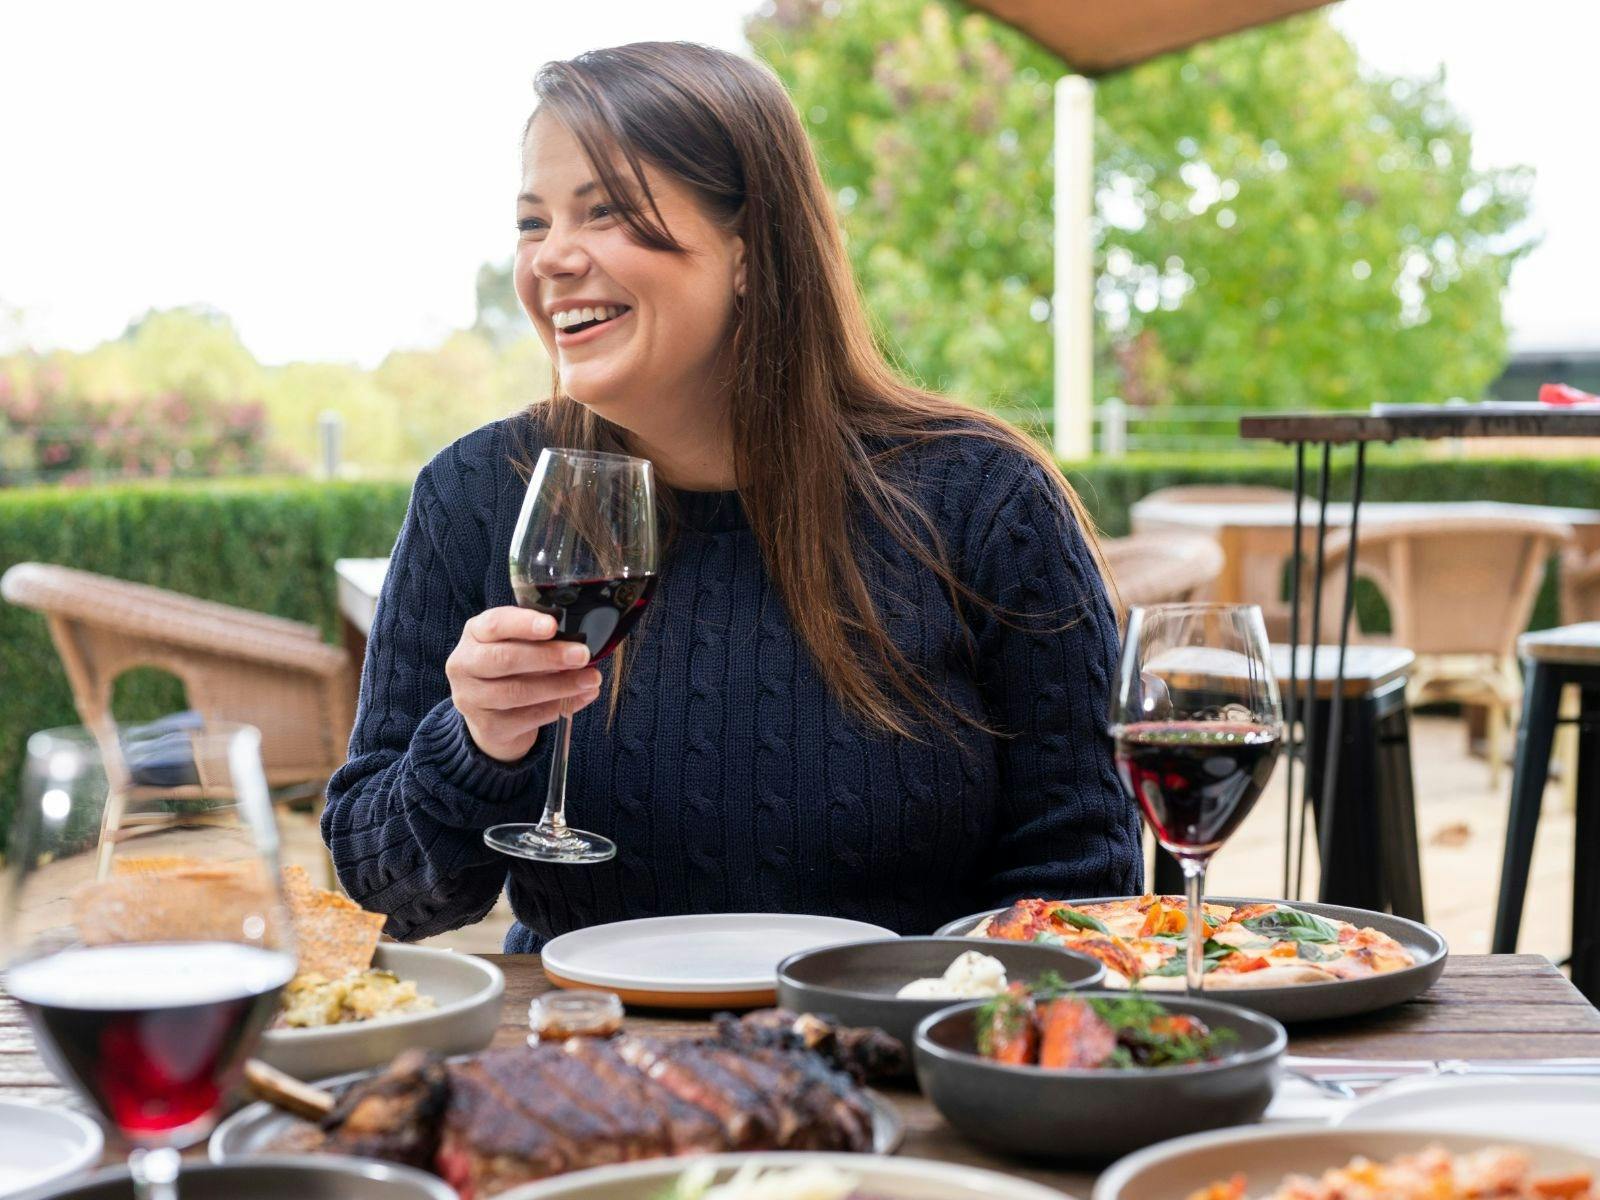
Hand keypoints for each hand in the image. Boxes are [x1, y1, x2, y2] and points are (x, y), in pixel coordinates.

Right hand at [445, 607, 600, 763]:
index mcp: (473, 635)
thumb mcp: (518, 644)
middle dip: (548, 656)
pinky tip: (581, 697)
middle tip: (582, 655)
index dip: (523, 624)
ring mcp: (471, 699)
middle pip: (504, 659)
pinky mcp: (488, 727)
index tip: (553, 626)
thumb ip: (539, 638)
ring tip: (590, 679)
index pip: (494, 624)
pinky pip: (528, 717)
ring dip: (560, 685)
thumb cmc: (511, 669)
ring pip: (517, 692)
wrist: (493, 716)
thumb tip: (578, 641)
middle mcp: (464, 665)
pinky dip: (559, 707)